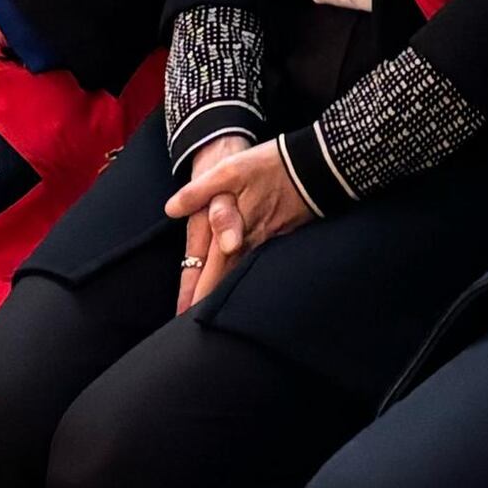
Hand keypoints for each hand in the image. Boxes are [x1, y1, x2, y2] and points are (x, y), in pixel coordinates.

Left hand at [167, 133, 314, 311]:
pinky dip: (248, 278)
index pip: (210, 270)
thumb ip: (199, 192)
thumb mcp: (228, 171)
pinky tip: (247, 283)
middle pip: (227, 279)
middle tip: (193, 325)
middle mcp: (251, 242)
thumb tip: (172, 208)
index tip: (184, 315)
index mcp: (234, 231)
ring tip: (217, 314)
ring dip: (229, 294)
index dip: (196, 293)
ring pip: (244, 274)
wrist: (315, 162)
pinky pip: (260, 263)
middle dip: (210, 302)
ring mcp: (269, 240)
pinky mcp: (282, 234)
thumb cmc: (269, 165)